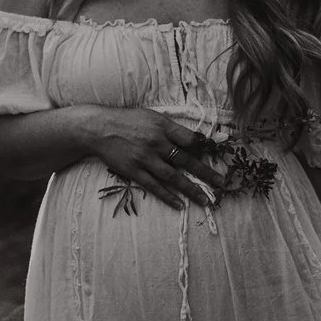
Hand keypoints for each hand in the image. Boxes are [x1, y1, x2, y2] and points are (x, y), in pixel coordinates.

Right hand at [87, 107, 220, 209]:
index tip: (212, 157)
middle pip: (186, 160)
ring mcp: (145, 158)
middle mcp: (156, 142)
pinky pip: (154, 186)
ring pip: (173, 177)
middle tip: (221, 184)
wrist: (98, 128)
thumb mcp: (151, 116)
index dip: (202, 148)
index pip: (189, 139)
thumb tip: (193, 139)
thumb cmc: (127, 120)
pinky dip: (168, 196)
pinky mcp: (133, 170)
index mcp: (162, 126)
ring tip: (206, 200)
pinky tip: (180, 204)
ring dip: (191, 189)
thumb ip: (171, 128)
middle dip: (206, 173)